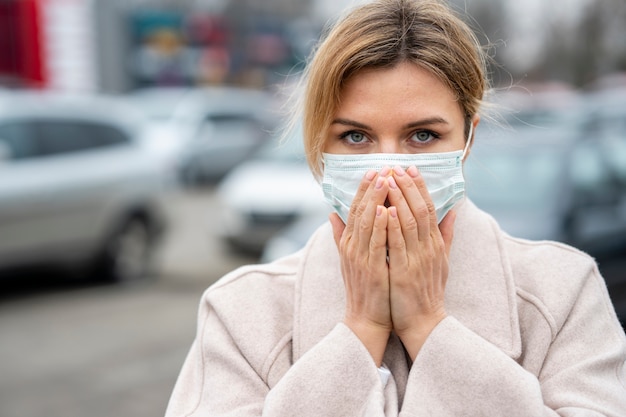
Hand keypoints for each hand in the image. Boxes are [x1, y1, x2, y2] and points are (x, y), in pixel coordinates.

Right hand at [329, 167, 392, 365]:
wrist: (365, 318)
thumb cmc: (364, 288)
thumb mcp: (349, 258)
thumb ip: (341, 235)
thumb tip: (332, 215)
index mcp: (349, 243)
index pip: (355, 209)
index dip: (363, 189)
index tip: (372, 171)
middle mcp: (351, 247)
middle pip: (360, 211)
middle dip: (370, 188)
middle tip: (380, 168)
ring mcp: (360, 257)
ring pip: (367, 222)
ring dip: (376, 200)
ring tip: (385, 180)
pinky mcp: (371, 269)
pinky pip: (376, 243)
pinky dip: (382, 225)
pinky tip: (388, 210)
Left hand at [385, 165, 455, 360]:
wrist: (425, 323)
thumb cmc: (429, 291)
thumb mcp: (442, 260)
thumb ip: (446, 235)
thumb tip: (453, 211)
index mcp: (435, 244)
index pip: (429, 207)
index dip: (419, 186)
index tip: (411, 168)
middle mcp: (429, 248)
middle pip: (420, 209)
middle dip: (408, 186)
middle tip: (397, 165)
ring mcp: (417, 259)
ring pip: (409, 222)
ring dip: (398, 199)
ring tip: (389, 179)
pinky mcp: (404, 272)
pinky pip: (398, 244)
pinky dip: (392, 225)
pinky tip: (386, 210)